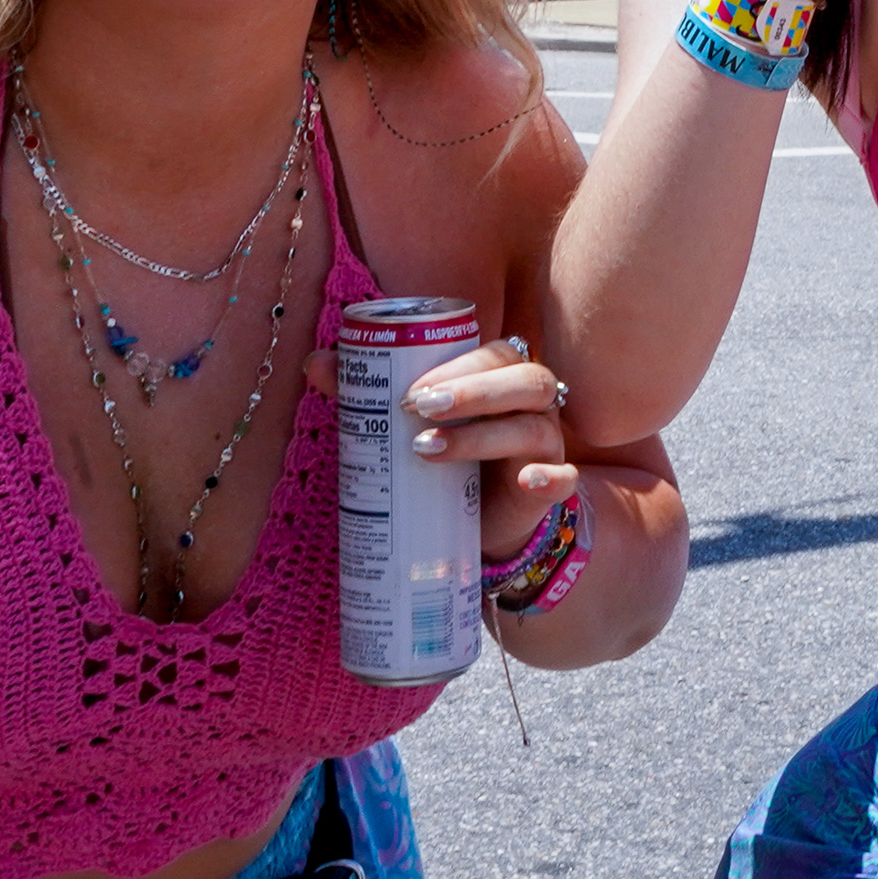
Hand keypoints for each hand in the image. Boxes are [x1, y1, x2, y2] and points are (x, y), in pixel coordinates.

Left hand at [294, 333, 579, 557]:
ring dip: (484, 435)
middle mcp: (533, 406)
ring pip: (535, 428)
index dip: (460, 365)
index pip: (496, 354)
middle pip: (526, 380)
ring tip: (428, 449)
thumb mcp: (408, 424)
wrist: (477, 524)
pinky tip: (525, 479)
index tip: (411, 387)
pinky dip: (549, 477)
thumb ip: (369, 392)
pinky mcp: (551, 490)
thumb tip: (314, 363)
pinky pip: (563, 479)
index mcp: (504, 379)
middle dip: (473, 390)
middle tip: (418, 407)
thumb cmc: (445, 459)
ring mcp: (547, 446)